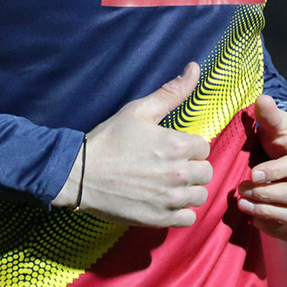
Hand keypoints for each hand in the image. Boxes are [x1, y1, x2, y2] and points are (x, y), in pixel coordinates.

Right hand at [53, 62, 212, 227]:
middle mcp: (179, 173)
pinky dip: (180, 211)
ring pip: (200, 196)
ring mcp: (170, 199)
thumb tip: (194, 68)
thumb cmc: (109, 139)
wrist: (80, 174)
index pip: (203, 147)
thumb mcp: (139, 110)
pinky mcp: (160, 219)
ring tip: (168, 183)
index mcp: (177, 145)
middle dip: (191, 167)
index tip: (171, 147)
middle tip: (169, 165)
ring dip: (188, 189)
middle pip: (206, 172)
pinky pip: (188, 218)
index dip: (188, 146)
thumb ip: (171, 92)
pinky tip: (165, 201)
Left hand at [237, 97, 286, 244]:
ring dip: (269, 213)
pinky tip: (256, 219)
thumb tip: (262, 100)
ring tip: (244, 205)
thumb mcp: (275, 124)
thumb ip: (269, 114)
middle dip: (268, 195)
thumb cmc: (281, 136)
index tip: (251, 173)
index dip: (276, 171)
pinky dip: (277, 231)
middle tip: (241, 192)